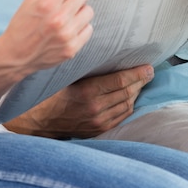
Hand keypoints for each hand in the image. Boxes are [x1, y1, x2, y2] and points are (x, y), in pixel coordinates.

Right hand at [0, 0, 106, 79]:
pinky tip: (67, 31)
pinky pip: (89, 28)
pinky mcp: (72, 48)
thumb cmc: (22, 24)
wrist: (15, 54)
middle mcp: (59, 18)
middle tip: (63, 4)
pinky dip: (80, 27)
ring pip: (88, 11)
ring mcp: (67, 34)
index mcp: (47, 3)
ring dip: (79, 12)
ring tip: (64, 19)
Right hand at [4, 64, 153, 137]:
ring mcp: (97, 121)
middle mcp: (94, 108)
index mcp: (86, 92)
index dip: (136, 74)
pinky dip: (128, 105)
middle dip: (140, 81)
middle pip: (126, 93)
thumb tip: (108, 58)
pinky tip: (129, 97)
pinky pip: (121, 116)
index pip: (120, 81)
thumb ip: (87, 70)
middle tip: (148, 72)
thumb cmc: (51, 93)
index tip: (147, 67)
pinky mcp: (98, 130)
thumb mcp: (67, 77)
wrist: (39, 120)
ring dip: (135, 93)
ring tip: (139, 83)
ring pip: (126, 105)